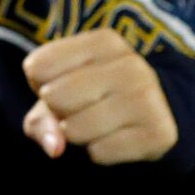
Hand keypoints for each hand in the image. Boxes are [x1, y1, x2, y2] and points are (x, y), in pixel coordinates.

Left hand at [20, 29, 180, 164]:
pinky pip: (99, 153)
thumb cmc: (91, 96)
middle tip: (81, 107)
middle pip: (53, 96)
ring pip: (75, 129)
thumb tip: (55, 147)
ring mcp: (148, 98)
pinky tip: (116, 138)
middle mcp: (131, 64)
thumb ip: (41, 119)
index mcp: (104, 41)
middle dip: (57, 111)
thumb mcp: (59, 92)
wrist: (152, 114)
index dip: (39, 84)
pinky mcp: (159, 133)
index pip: (36, 67)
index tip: (63, 82)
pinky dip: (98, 152)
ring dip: (76, 135)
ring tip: (97, 124)